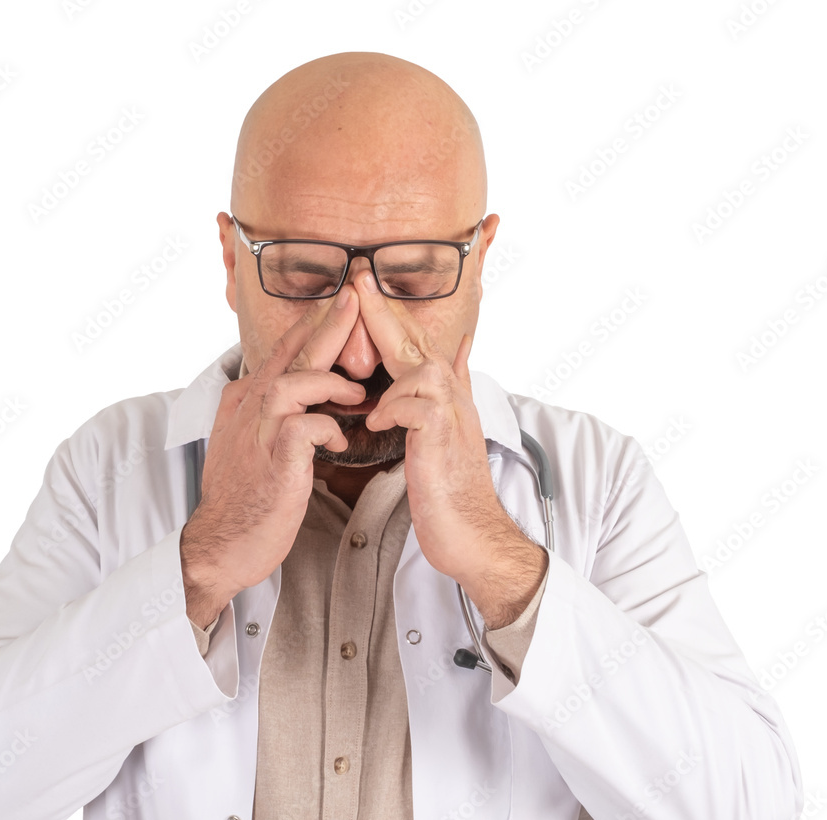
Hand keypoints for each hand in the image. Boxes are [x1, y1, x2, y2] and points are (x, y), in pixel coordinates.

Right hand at [180, 289, 362, 627]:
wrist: (221, 544)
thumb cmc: (243, 499)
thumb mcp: (247, 445)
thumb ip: (264, 414)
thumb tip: (290, 396)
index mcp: (245, 402)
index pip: (281, 353)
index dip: (310, 327)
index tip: (339, 305)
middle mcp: (248, 410)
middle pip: (289, 355)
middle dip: (325, 323)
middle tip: (354, 296)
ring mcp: (258, 434)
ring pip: (292, 383)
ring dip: (328, 380)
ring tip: (356, 388)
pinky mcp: (273, 462)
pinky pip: (304, 428)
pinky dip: (327, 426)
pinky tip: (339, 436)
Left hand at [354, 270, 545, 626]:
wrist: (472, 533)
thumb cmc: (450, 488)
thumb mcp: (446, 432)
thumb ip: (447, 390)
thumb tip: (458, 350)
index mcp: (443, 395)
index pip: (415, 343)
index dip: (390, 314)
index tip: (361, 286)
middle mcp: (452, 398)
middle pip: (418, 342)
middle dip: (384, 311)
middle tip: (356, 280)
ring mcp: (452, 417)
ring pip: (420, 367)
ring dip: (386, 367)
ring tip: (355, 373)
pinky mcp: (443, 440)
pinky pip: (416, 407)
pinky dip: (392, 408)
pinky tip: (376, 420)